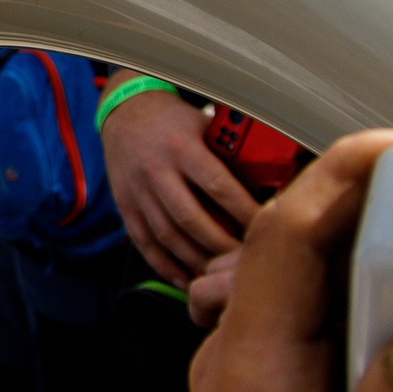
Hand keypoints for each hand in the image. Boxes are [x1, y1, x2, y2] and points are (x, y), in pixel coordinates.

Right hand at [101, 81, 258, 283]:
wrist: (125, 113)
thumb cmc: (174, 120)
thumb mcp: (204, 125)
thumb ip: (228, 154)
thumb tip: (267, 185)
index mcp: (181, 147)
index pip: (216, 185)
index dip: (242, 211)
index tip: (263, 228)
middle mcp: (156, 170)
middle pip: (191, 218)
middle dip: (221, 244)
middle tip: (245, 260)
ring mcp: (137, 191)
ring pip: (167, 235)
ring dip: (196, 260)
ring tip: (220, 275)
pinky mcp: (125, 206)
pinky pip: (144, 243)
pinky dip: (165, 265)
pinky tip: (186, 279)